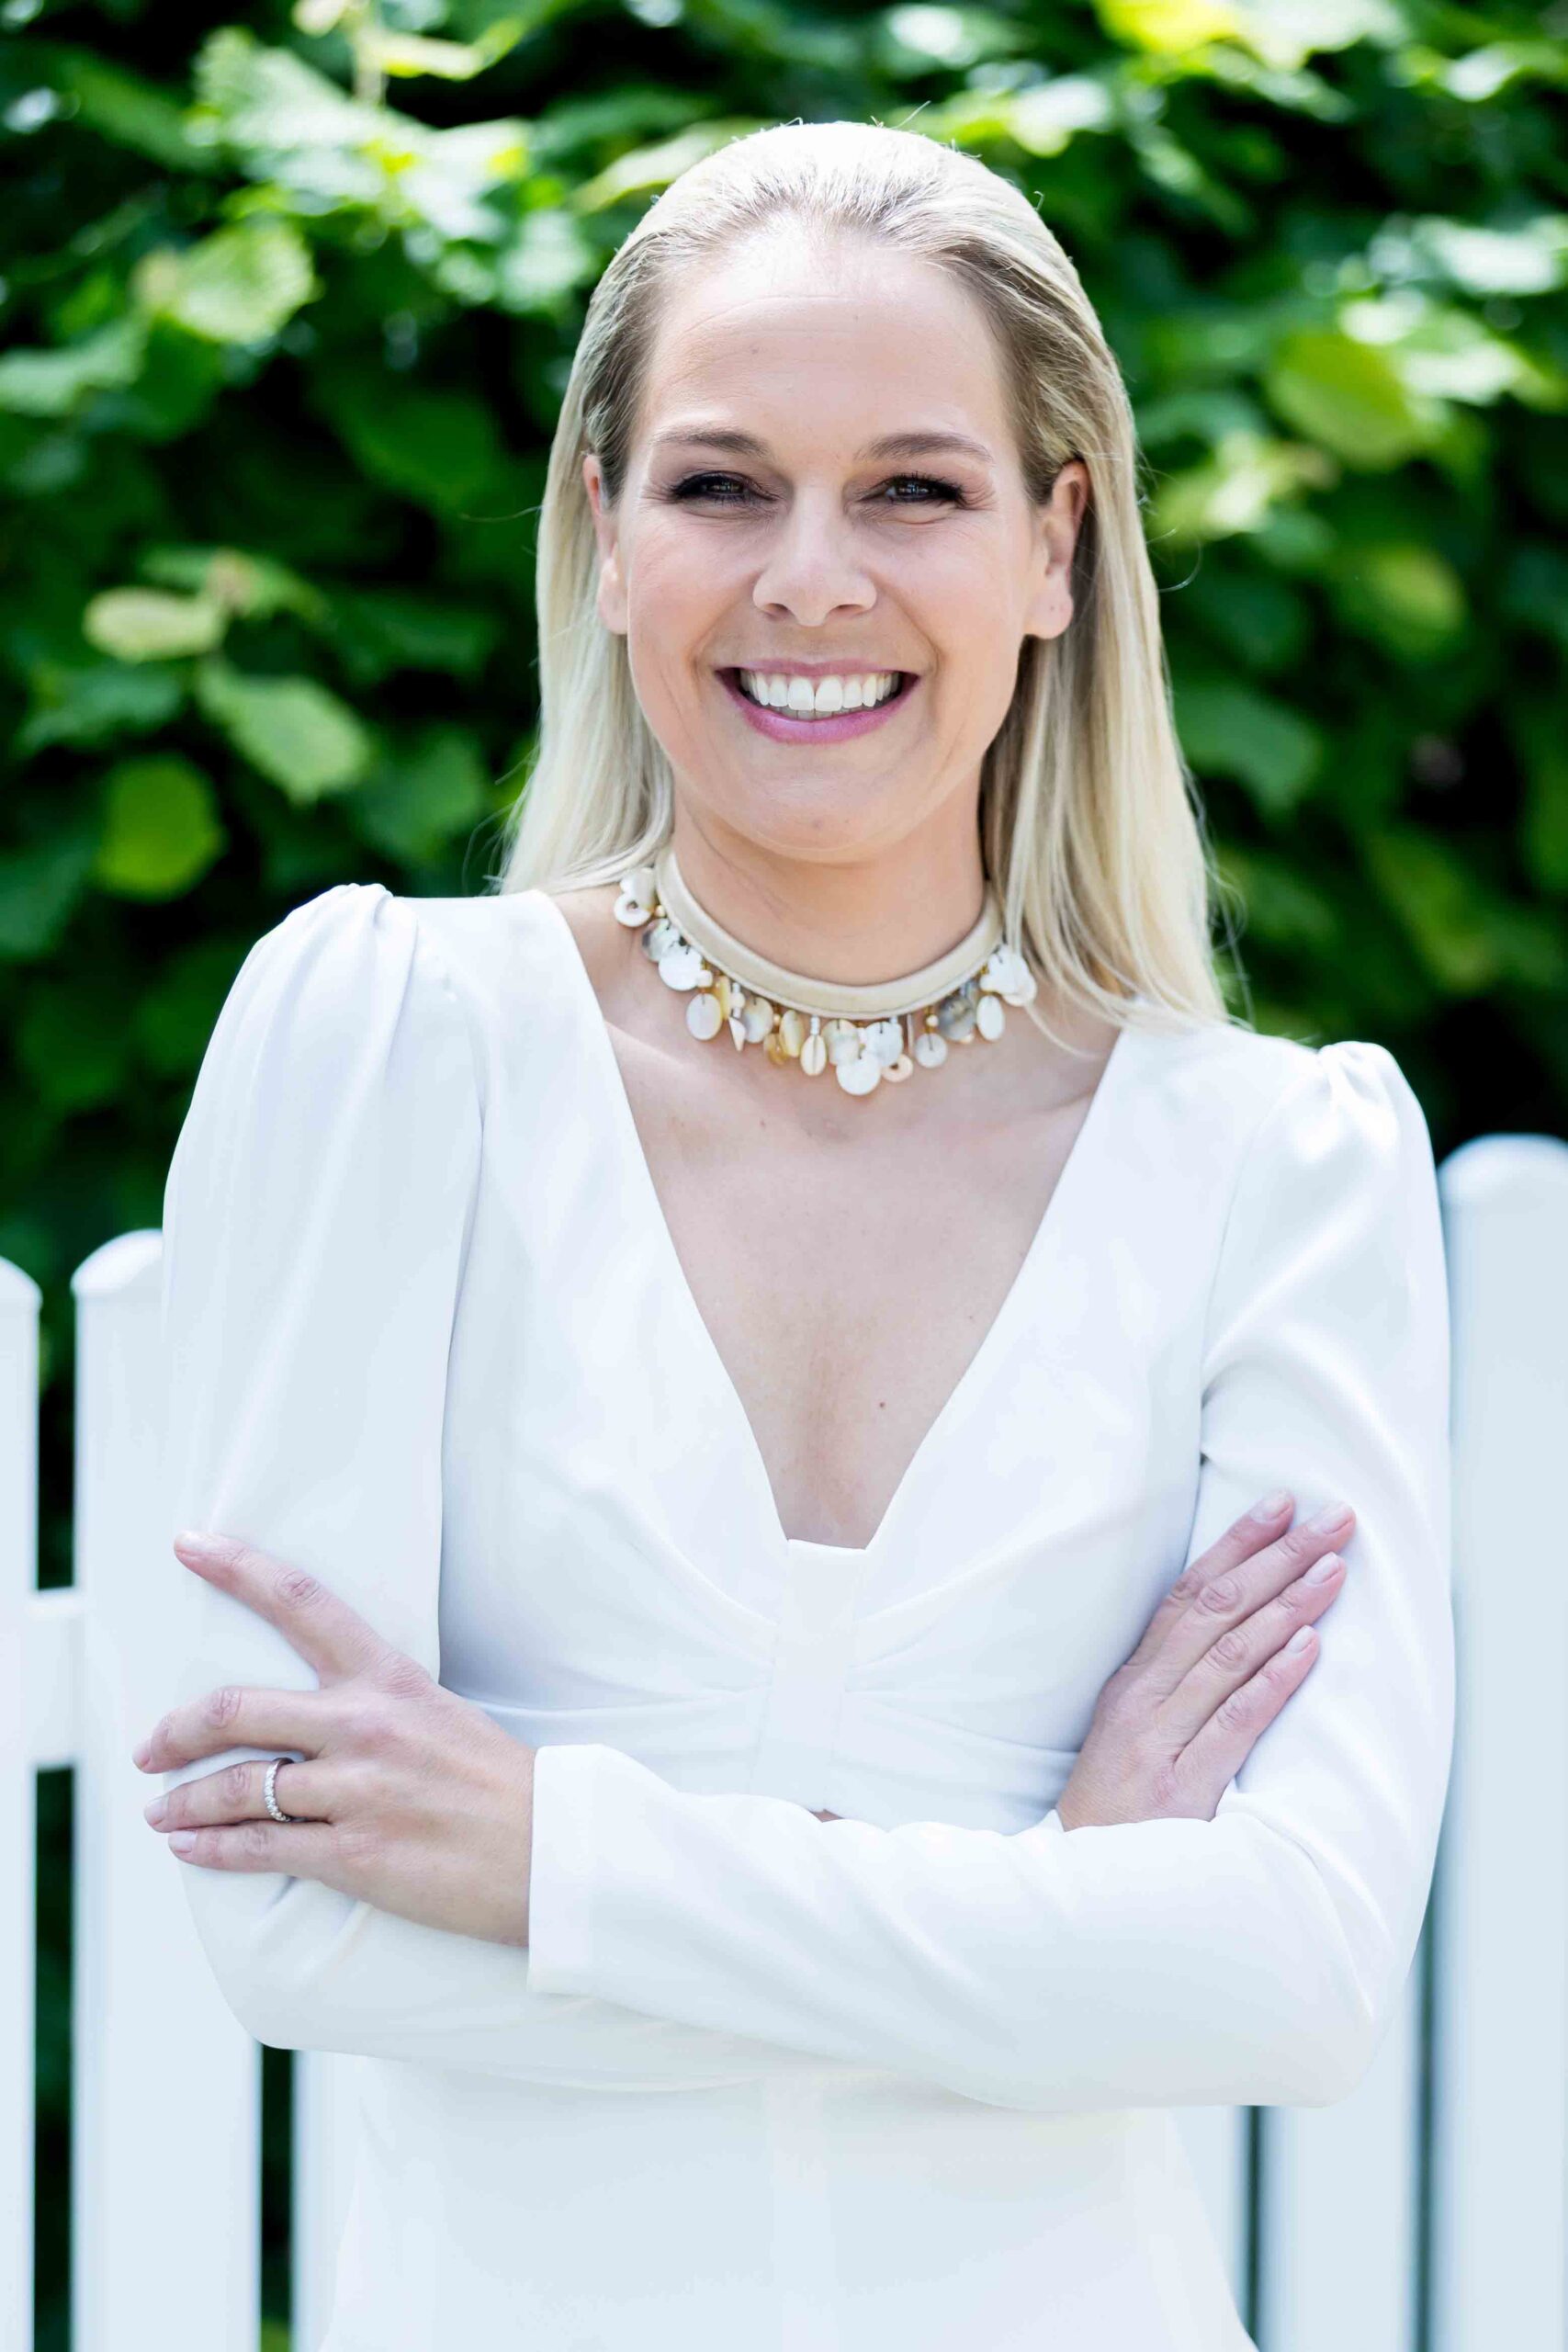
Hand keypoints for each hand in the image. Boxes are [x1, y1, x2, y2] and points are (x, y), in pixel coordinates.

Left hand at [132, 1533, 536, 1946]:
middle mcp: (365, 1726)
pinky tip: (188, 1849)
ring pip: (237, 1788)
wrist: (551, 1853)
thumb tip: (311, 1717)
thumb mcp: (438, 1714)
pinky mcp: (354, 1854)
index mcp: (389, 1678)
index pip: (300, 1603)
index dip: (237, 1567)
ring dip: (183, 1805)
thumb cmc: (496, 1784)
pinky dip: (210, 1850)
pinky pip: (258, 1849)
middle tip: (149, 1749)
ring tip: (161, 1814)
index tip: (188, 1544)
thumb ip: (373, 1705)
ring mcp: (357, 1792)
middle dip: (174, 1732)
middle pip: (234, 1709)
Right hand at [1056, 1492, 1353, 1832]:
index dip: (1236, 1545)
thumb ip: (1174, 1693)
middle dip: (1277, 1556)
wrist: (1075, 1888)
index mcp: (1132, 1683)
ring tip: (1334, 1567)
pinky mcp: (1181, 1787)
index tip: (1280, 1504)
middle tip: (1331, 1517)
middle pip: (1215, 1610)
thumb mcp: (1132, 1741)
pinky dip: (1273, 1679)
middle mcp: (1143, 1700)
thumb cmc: (1114, 1817)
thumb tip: (1237, 1640)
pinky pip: (1234, 1721)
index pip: (1188, 1594)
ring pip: (1229, 1654)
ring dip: (1287, 1604)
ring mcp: (1159, 1740)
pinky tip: (1309, 1647)